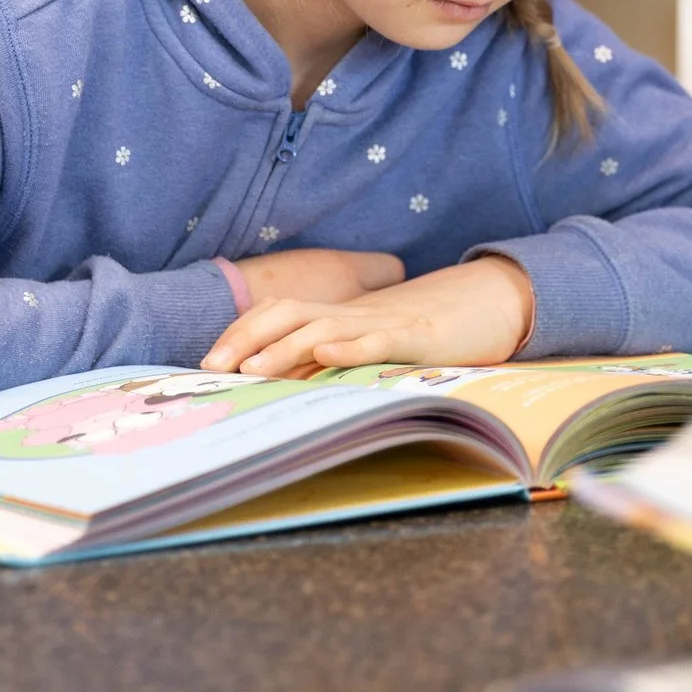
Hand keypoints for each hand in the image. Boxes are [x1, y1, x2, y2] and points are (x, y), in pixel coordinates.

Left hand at [201, 256, 534, 377]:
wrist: (481, 306)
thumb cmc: (419, 335)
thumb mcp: (366, 346)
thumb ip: (329, 360)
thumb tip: (284, 385)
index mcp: (336, 315)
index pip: (276, 313)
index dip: (241, 331)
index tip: (210, 358)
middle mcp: (350, 314)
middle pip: (286, 313)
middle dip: (245, 337)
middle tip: (213, 367)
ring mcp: (379, 323)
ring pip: (323, 326)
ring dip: (284, 347)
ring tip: (252, 368)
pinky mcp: (412, 337)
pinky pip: (377, 339)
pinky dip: (350, 346)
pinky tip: (328, 354)